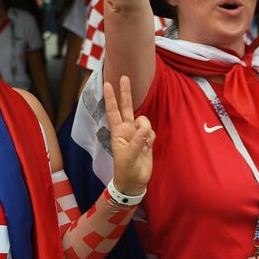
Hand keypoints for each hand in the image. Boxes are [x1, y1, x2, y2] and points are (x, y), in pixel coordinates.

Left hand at [104, 75, 152, 196]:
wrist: (135, 181)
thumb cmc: (126, 169)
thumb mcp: (129, 155)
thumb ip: (138, 139)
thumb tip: (145, 127)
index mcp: (118, 132)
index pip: (113, 111)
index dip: (111, 97)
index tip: (107, 83)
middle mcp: (127, 129)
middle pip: (127, 107)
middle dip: (125, 92)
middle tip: (124, 77)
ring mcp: (137, 134)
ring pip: (144, 120)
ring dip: (146, 129)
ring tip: (142, 144)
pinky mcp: (146, 139)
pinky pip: (151, 131)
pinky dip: (151, 138)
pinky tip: (147, 147)